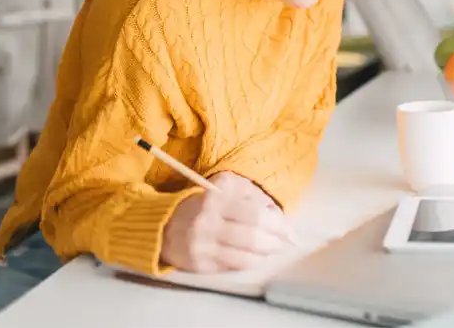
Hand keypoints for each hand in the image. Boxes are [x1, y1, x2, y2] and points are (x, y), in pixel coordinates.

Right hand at [161, 174, 292, 272]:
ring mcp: (202, 246)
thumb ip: (250, 194)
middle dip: (275, 242)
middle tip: (285, 243)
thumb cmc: (200, 205)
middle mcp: (207, 222)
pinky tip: (257, 258)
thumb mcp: (222, 187)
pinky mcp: (200, 264)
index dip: (279, 225)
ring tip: (273, 250)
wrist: (162, 226)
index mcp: (215, 199)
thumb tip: (276, 213)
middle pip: (253, 237)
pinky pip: (233, 266)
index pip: (257, 215)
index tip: (291, 232)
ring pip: (246, 256)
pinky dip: (250, 263)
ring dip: (265, 255)